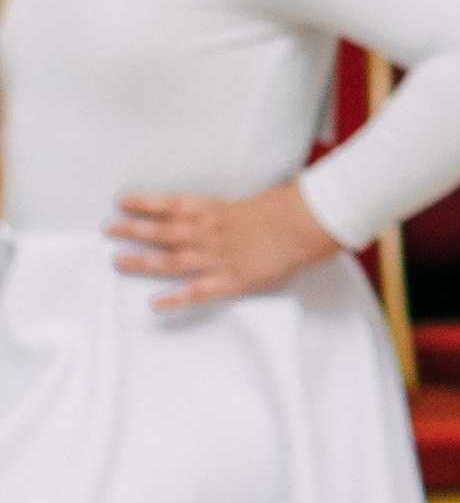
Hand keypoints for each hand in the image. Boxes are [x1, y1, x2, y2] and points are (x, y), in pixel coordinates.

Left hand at [109, 183, 339, 310]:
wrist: (308, 225)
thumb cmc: (290, 209)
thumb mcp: (259, 198)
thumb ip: (235, 206)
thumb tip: (228, 204)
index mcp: (218, 211)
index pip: (173, 205)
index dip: (146, 203)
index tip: (122, 201)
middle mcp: (211, 233)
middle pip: (165, 231)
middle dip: (134, 230)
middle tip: (108, 229)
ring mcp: (219, 258)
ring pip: (173, 259)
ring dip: (143, 260)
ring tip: (117, 260)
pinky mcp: (231, 281)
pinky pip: (198, 291)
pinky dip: (176, 298)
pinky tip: (155, 303)